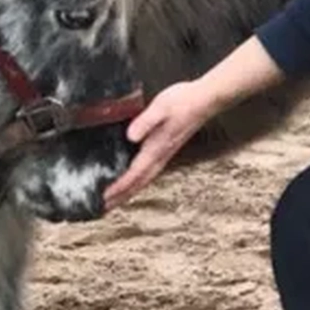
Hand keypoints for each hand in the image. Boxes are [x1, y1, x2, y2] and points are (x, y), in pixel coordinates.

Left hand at [103, 80, 215, 210]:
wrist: (204, 100)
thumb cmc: (184, 102)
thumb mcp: (160, 107)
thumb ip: (145, 122)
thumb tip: (130, 136)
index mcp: (156, 148)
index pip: (134, 174)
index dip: (118, 187)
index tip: (104, 198)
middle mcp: (160, 156)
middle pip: (138, 184)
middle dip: (121, 197)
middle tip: (104, 209)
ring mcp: (165, 154)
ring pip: (144, 180)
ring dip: (129, 192)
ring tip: (115, 201)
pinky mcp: (167, 150)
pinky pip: (149, 172)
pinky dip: (138, 182)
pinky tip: (135, 180)